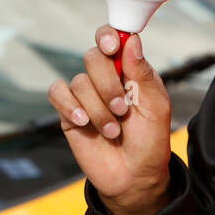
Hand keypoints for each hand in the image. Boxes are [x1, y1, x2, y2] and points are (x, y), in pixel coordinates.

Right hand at [48, 24, 173, 214]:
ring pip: (79, 82)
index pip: (113, 40)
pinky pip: (58, 93)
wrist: (133, 177)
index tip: (112, 47)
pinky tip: (83, 121)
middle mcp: (106, 79)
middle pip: (93, 57)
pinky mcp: (69, 112)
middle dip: (107, 84)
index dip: (108, 37)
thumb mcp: (156, 107)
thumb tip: (132, 40)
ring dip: (97, 108)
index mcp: (130, 72)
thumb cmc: (150, 142)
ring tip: (112, 130)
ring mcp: (86, 95)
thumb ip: (143, 73)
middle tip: (122, 109)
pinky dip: (69, 106)